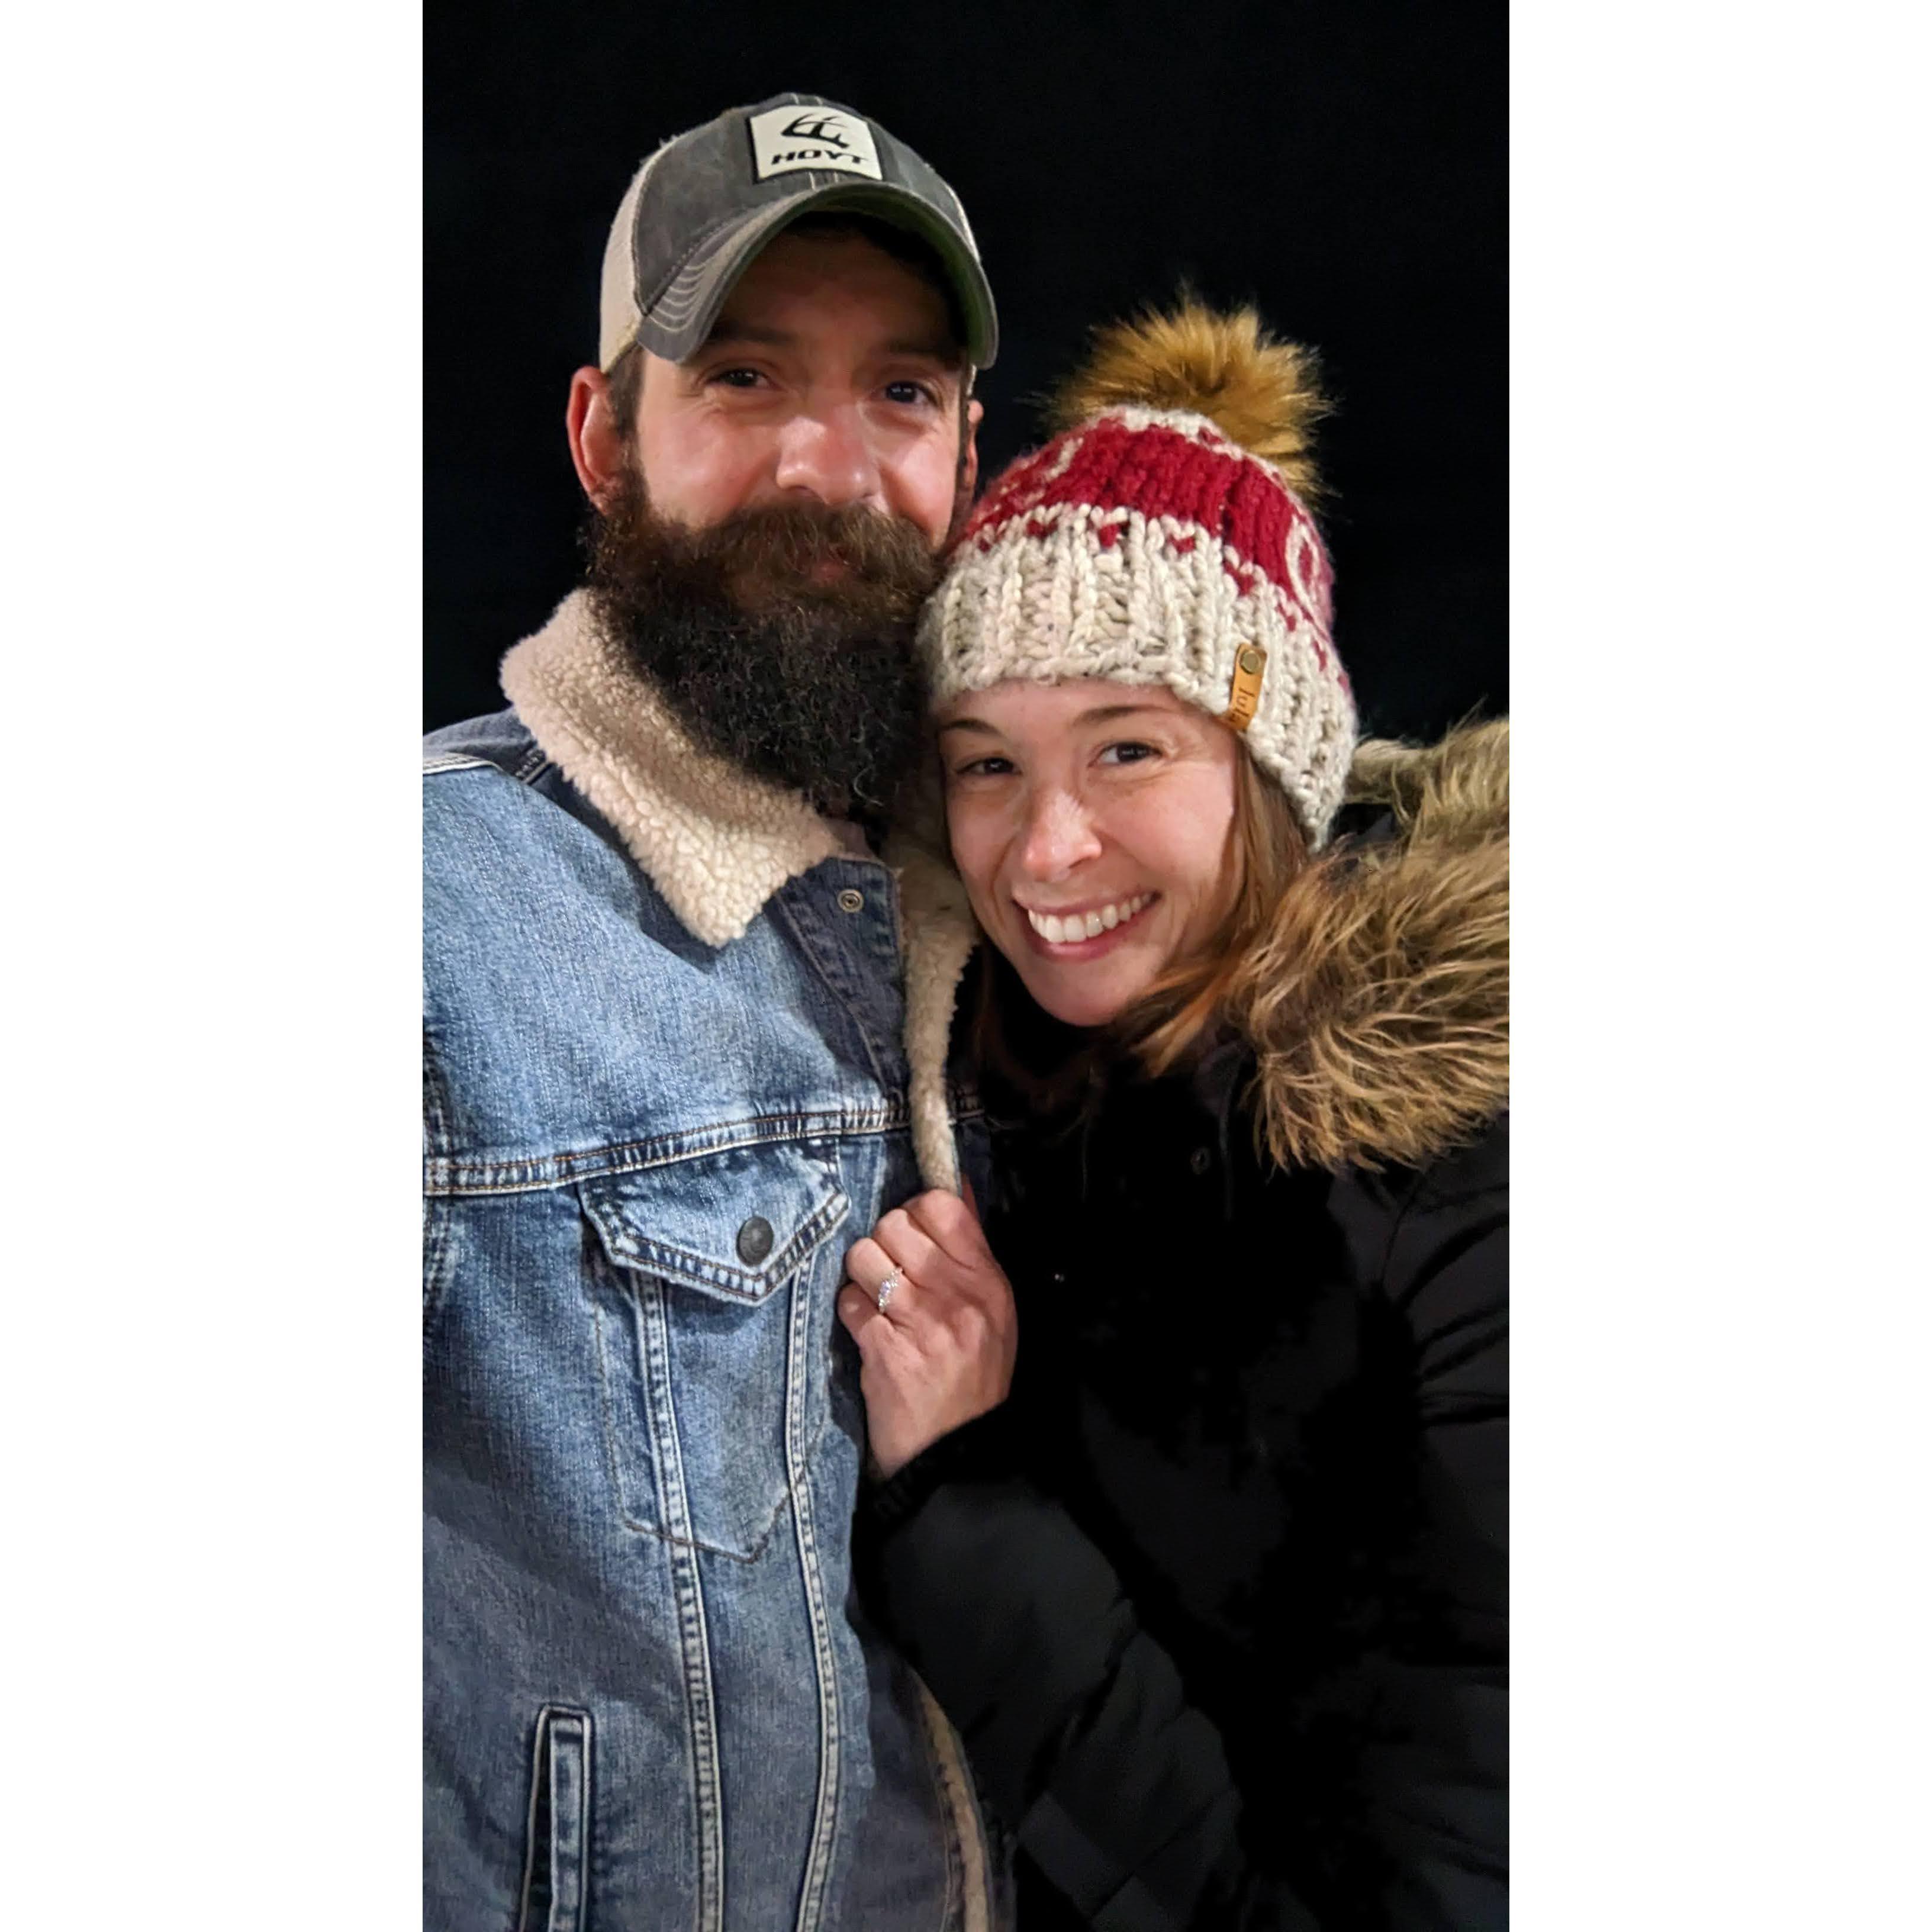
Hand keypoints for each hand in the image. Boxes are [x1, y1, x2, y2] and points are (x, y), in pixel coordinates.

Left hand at [837, 1186, 1017, 1480]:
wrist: (957, 1453)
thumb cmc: (973, 1378)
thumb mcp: (993, 1311)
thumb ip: (970, 1251)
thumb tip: (954, 1188)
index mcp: (987, 1280)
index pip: (942, 1206)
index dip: (916, 1210)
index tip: (912, 1233)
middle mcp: (957, 1296)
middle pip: (894, 1224)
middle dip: (883, 1243)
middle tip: (891, 1271)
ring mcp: (920, 1322)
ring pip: (865, 1257)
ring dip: (862, 1276)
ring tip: (878, 1300)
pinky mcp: (885, 1351)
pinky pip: (849, 1302)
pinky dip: (852, 1313)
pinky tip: (869, 1331)